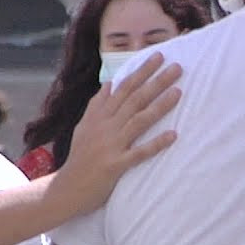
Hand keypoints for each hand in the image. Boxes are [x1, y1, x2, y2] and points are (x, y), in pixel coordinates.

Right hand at [58, 52, 181, 211]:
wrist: (66, 188)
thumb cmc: (79, 158)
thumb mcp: (84, 127)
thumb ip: (97, 105)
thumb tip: (109, 83)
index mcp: (99, 116)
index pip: (124, 88)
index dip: (142, 71)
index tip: (158, 56)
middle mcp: (105, 127)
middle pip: (134, 99)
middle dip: (156, 81)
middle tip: (177, 67)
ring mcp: (110, 146)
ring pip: (138, 121)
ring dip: (159, 106)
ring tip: (179, 92)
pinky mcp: (115, 165)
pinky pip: (139, 153)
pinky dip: (156, 144)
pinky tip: (173, 135)